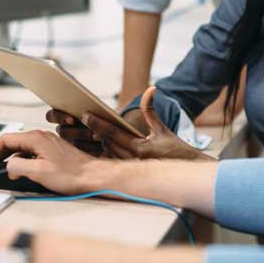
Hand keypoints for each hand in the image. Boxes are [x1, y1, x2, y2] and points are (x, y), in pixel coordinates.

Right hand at [0, 129, 109, 194]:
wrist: (94, 177)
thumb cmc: (71, 175)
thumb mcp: (38, 173)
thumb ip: (18, 167)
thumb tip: (9, 167)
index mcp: (35, 138)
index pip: (4, 140)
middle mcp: (41, 137)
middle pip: (12, 143)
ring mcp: (48, 144)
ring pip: (22, 148)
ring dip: (10, 160)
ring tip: (4, 174)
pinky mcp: (53, 152)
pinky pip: (31, 153)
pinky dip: (22, 162)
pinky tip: (23, 173)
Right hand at [45, 109, 103, 155]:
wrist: (112, 127)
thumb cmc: (101, 114)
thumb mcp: (94, 107)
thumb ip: (86, 105)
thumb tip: (84, 110)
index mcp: (62, 116)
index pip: (51, 116)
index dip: (58, 117)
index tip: (71, 119)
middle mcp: (64, 130)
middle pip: (62, 132)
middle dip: (77, 132)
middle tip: (90, 132)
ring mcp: (71, 142)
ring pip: (72, 143)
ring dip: (85, 140)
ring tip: (99, 137)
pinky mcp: (81, 152)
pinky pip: (83, 152)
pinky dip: (93, 149)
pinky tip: (103, 145)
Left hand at [84, 86, 213, 161]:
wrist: (185, 173)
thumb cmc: (175, 150)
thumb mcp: (163, 129)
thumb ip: (151, 110)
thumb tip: (150, 89)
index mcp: (140, 148)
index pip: (113, 134)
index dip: (98, 124)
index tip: (85, 115)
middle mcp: (132, 160)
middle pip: (105, 143)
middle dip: (91, 132)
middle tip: (78, 120)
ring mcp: (129, 168)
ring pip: (105, 154)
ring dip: (93, 143)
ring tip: (80, 131)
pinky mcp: (128, 174)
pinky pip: (110, 163)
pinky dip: (101, 154)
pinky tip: (90, 146)